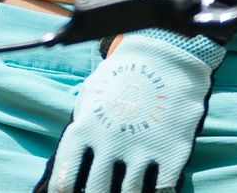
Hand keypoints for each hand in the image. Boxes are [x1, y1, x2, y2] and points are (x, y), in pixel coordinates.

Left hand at [45, 30, 222, 192]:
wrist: (165, 57)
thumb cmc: (122, 76)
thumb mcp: (90, 97)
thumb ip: (81, 129)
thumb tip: (71, 162)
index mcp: (84, 129)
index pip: (65, 178)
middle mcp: (110, 143)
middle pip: (97, 192)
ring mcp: (142, 149)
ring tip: (126, 192)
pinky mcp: (171, 153)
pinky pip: (163, 190)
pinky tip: (154, 191)